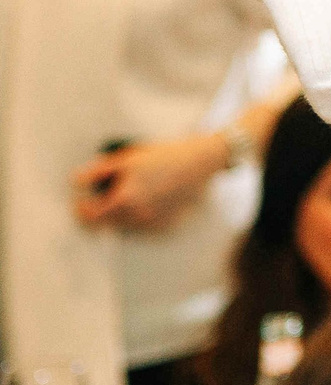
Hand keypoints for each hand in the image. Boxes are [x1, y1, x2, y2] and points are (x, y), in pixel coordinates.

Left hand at [73, 135, 226, 231]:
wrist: (199, 162)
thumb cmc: (164, 156)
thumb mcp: (127, 158)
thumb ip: (98, 171)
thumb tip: (76, 180)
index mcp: (124, 199)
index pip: (91, 216)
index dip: (81, 210)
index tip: (79, 204)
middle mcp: (137, 215)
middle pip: (106, 225)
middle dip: (98, 214)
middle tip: (97, 201)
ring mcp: (152, 222)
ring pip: (124, 227)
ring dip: (117, 217)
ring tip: (123, 198)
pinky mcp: (165, 224)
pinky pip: (143, 227)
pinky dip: (137, 219)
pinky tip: (143, 202)